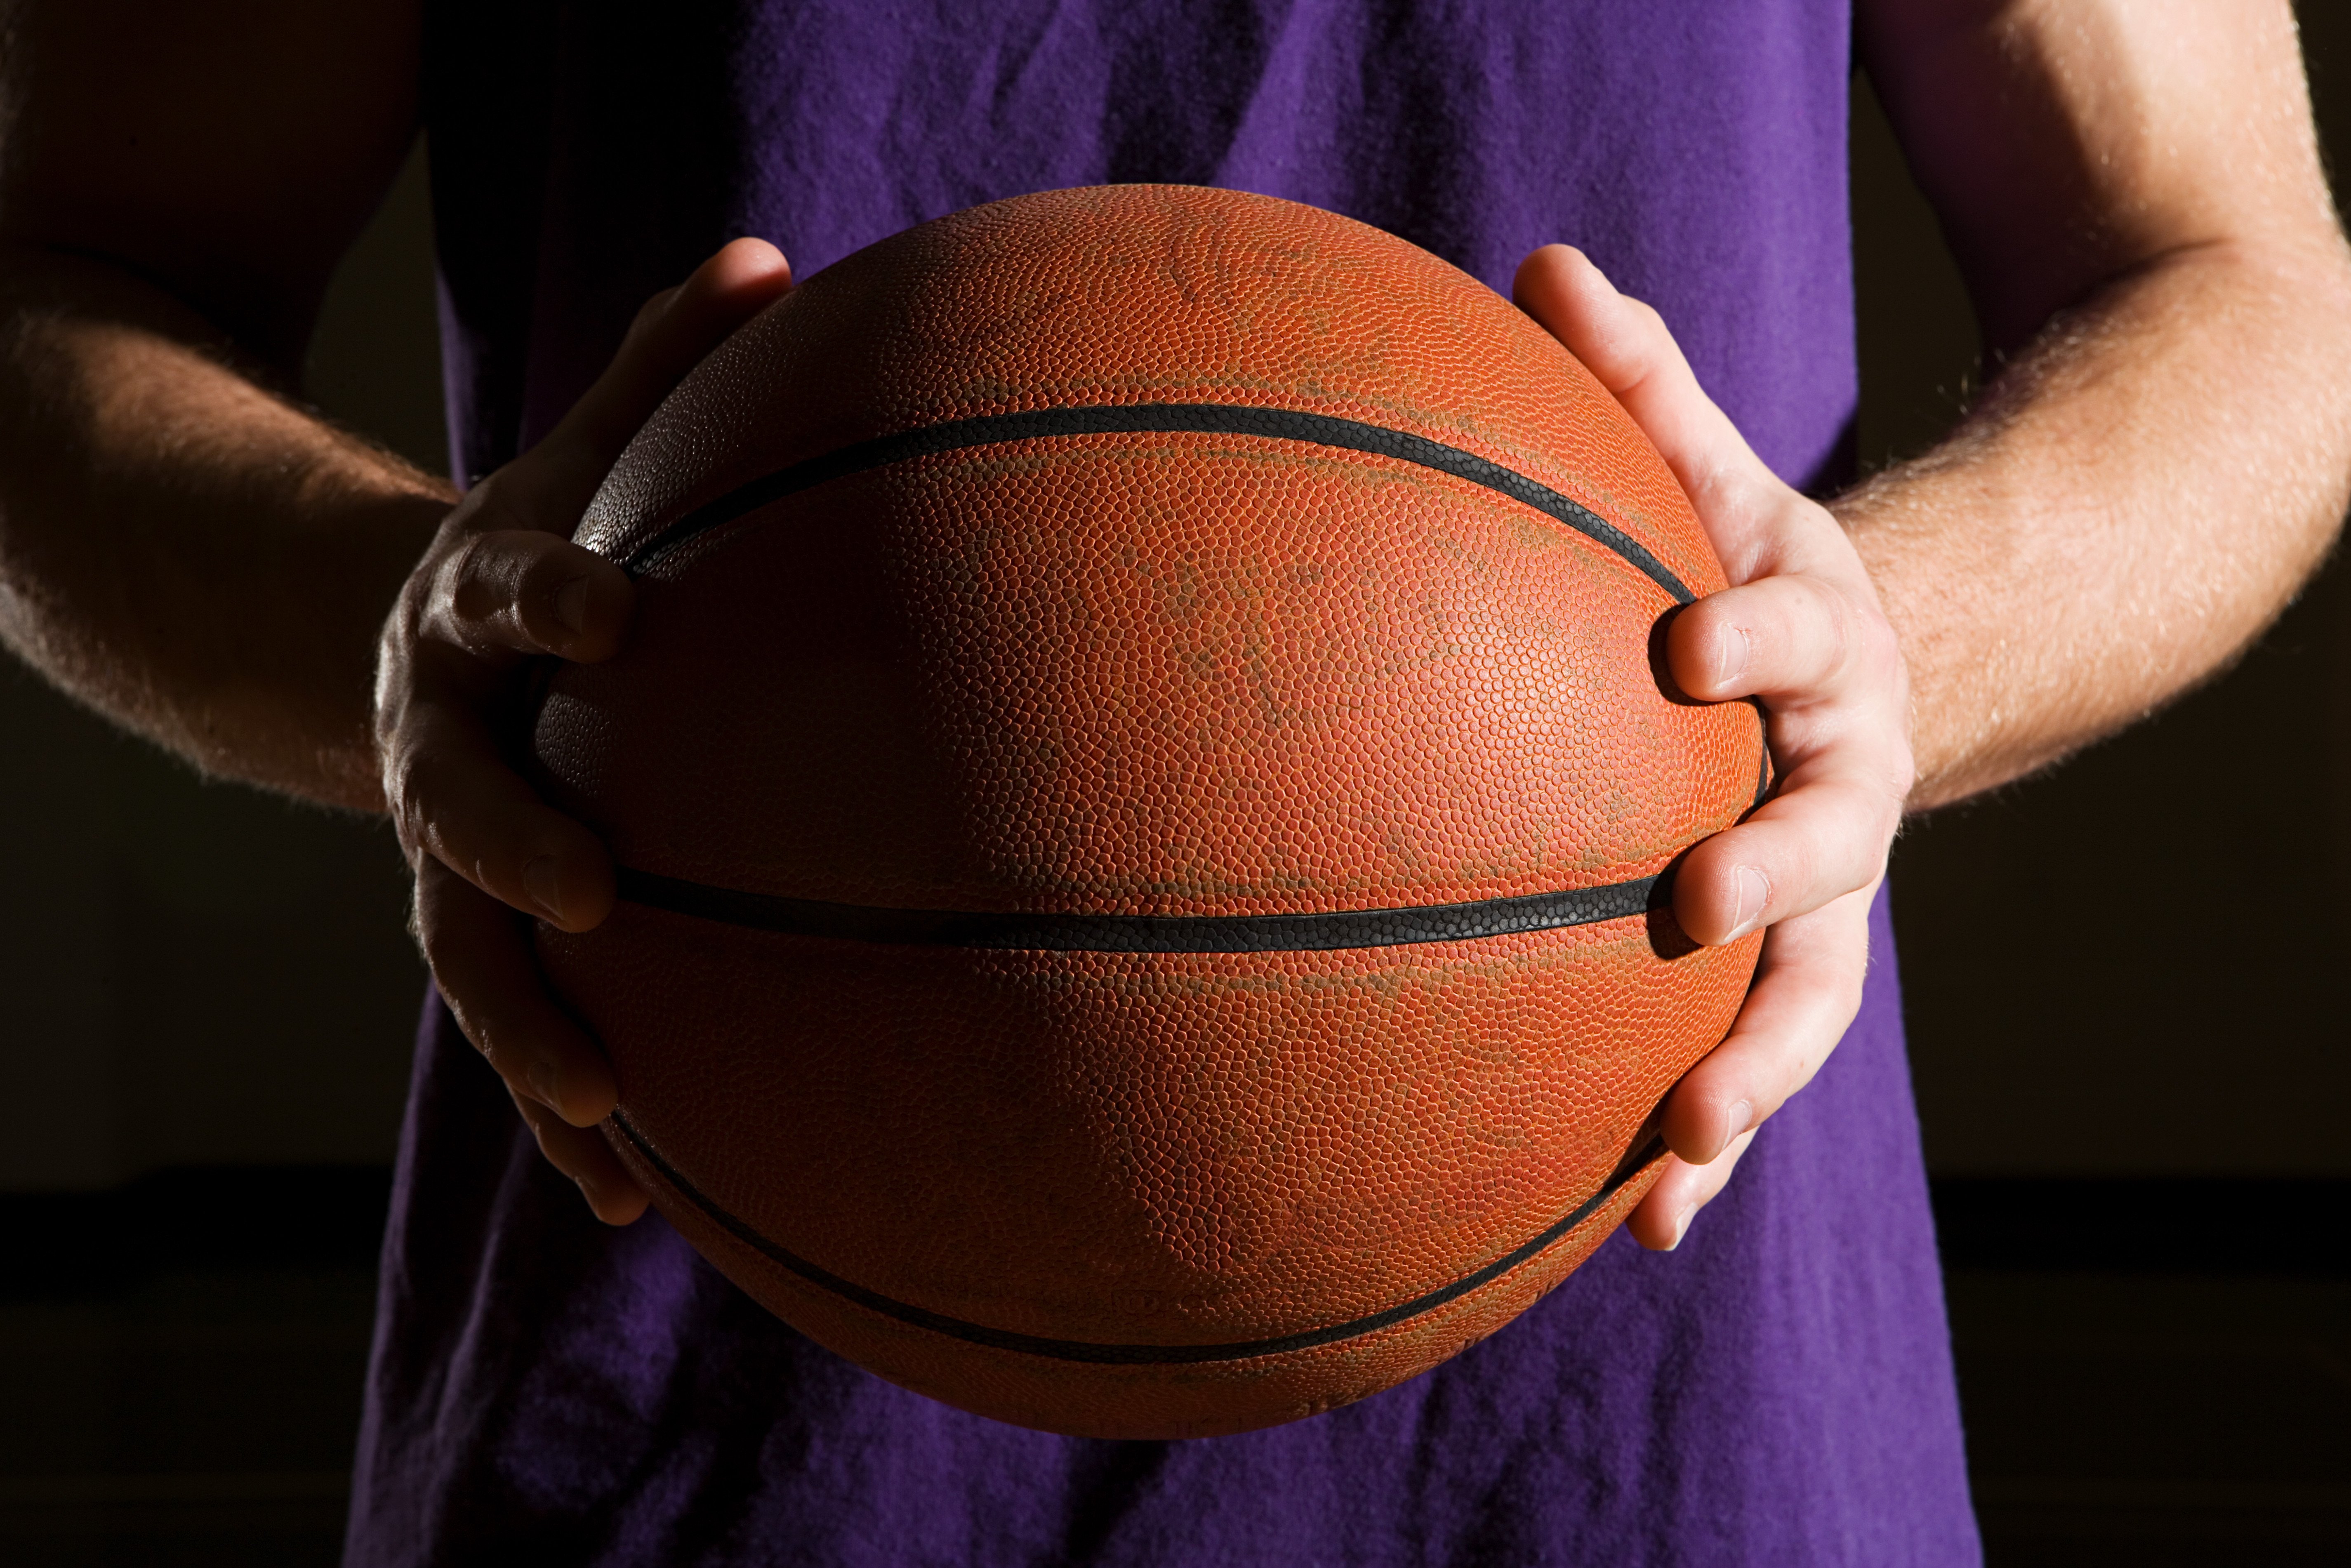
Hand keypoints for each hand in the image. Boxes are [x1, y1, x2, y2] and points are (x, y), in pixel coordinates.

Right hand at [373, 239, 795, 1223]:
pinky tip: (635, 1198)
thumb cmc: (549, 547)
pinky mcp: (474, 927)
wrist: (412, 641)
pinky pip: (513, 1027)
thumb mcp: (585, 451)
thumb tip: (775, 255)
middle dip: (511, 843)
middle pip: (453, 802)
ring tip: (604, 1115)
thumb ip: (667, 365)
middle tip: (590, 889)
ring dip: (529, 1035)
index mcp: (475, 611)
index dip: (552, 600)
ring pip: (463, 953)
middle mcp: (440, 741)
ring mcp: (442, 850)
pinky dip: (566, 1114)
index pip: (507, 594)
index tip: (618, 614)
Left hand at [1513, 245, 1916, 1250]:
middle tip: (1697, 907)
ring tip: (1677, 1153)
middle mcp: (1841, 780)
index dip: (1751, 636)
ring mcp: (1823, 890)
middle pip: (1833, 841)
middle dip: (1774, 874)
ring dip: (1750, 1071)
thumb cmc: (1729, 567)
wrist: (1841, 675)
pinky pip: (1752, 1059)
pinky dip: (1708, 1141)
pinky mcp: (1784, 967)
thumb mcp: (1703, 471)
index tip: (1684, 646)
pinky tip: (1638, 1226)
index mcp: (1816, 646)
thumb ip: (1634, 382)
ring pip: (1813, 994)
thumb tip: (1538, 266)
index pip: (1796, 630)